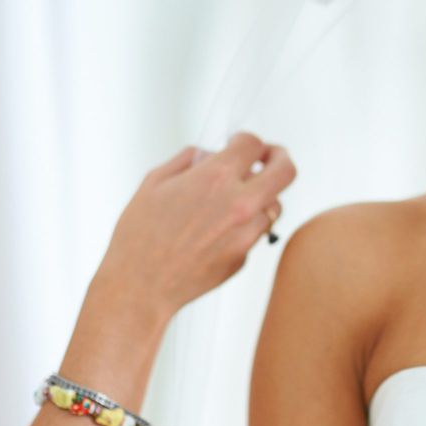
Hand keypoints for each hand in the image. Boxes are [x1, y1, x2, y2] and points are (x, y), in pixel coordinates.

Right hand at [94, 132, 295, 320]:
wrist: (140, 286)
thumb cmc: (140, 235)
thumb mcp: (154, 182)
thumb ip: (188, 159)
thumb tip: (210, 152)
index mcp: (215, 177)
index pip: (253, 143)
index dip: (247, 139)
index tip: (241, 144)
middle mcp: (239, 202)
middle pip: (285, 170)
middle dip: (280, 157)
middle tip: (270, 158)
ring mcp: (246, 232)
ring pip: (274, 205)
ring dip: (261, 197)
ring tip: (235, 201)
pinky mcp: (245, 256)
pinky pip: (258, 232)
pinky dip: (247, 226)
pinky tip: (219, 231)